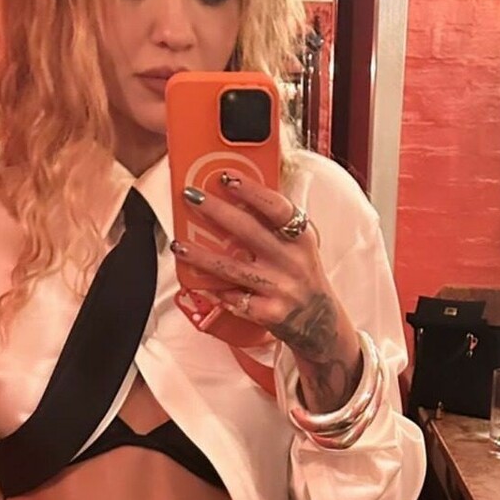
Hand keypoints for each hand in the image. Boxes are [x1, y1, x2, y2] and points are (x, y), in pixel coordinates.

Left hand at [172, 177, 363, 413]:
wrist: (320, 322)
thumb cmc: (300, 274)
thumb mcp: (299, 246)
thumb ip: (276, 225)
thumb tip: (237, 193)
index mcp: (300, 238)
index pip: (277, 208)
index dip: (252, 191)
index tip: (226, 177)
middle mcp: (292, 261)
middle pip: (248, 231)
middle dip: (216, 211)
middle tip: (190, 196)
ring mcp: (280, 288)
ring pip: (233, 269)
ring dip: (202, 257)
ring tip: (179, 245)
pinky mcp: (269, 313)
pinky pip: (234, 299)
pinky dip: (216, 292)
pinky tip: (198, 285)